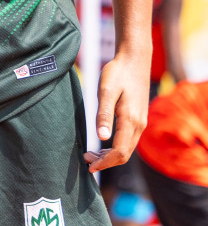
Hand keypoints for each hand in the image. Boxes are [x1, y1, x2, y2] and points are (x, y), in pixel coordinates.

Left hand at [83, 47, 150, 172]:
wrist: (134, 59)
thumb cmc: (117, 72)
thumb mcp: (105, 90)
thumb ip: (103, 114)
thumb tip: (102, 138)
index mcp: (130, 120)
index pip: (119, 152)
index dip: (104, 162)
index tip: (88, 166)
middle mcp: (139, 125)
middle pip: (124, 154)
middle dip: (106, 161)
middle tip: (85, 160)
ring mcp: (140, 122)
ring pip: (127, 148)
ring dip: (110, 156)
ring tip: (90, 154)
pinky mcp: (138, 118)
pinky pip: (128, 140)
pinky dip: (116, 147)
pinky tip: (102, 144)